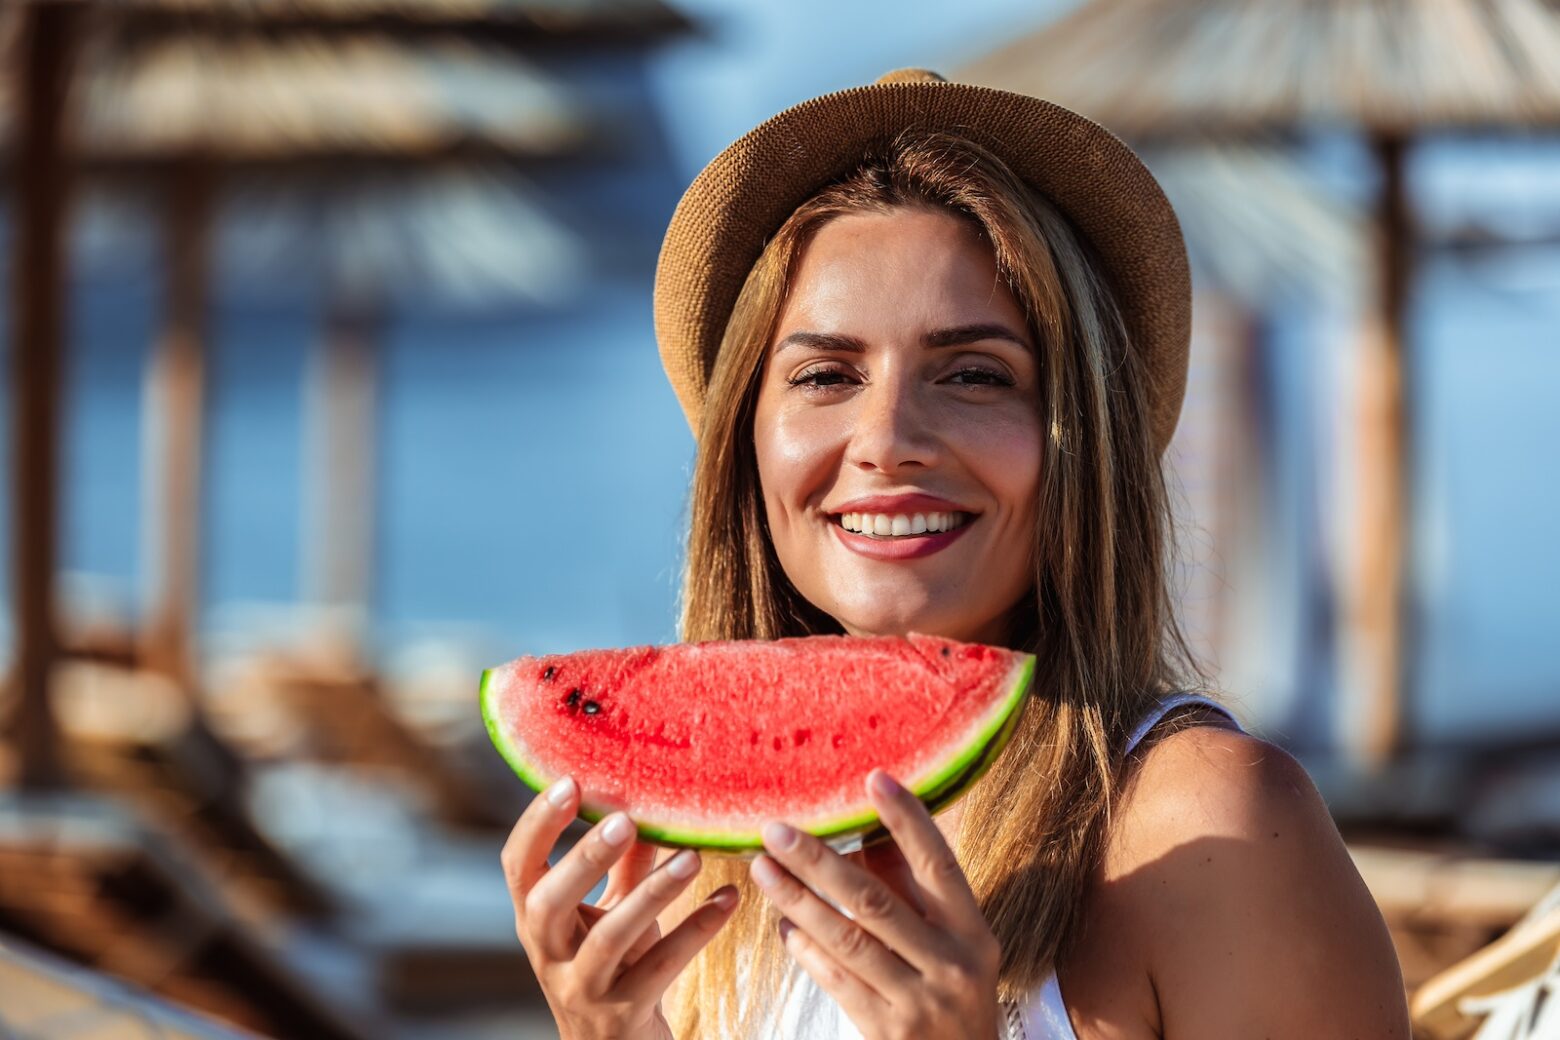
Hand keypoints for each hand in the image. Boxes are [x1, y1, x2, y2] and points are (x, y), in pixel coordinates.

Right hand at [501, 776, 739, 1039]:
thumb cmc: (613, 965)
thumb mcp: (611, 909)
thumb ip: (623, 861)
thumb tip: (646, 796)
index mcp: (537, 919)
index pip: (518, 867)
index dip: (537, 825)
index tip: (570, 782)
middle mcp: (550, 954)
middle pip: (549, 904)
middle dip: (584, 858)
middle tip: (626, 819)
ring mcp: (583, 988)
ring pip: (609, 938)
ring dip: (653, 893)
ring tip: (694, 857)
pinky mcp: (623, 1013)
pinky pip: (661, 968)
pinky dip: (695, 931)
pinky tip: (727, 899)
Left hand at [749, 769, 1000, 1039]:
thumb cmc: (954, 989)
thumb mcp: (954, 940)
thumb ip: (915, 891)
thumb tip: (866, 829)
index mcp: (973, 930)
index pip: (938, 864)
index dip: (907, 820)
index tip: (873, 778)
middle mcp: (950, 963)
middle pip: (874, 901)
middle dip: (819, 861)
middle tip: (776, 829)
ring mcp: (917, 1000)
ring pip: (846, 940)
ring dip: (798, 900)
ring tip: (763, 868)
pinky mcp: (886, 1030)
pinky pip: (836, 979)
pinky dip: (805, 948)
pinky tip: (783, 924)